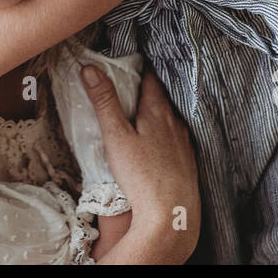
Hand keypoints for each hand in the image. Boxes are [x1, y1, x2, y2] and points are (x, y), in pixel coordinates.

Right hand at [82, 65, 199, 263]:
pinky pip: (177, 139)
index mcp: (158, 111)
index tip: (127, 62)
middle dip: (146, 90)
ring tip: (140, 114)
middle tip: (129, 86)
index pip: (150, 78)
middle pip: (161, 98)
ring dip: (156, 113)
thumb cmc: (142, 175)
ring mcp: (185, 144)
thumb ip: (104, 101)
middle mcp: (176, 123)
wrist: (172, 215)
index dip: (138, 68)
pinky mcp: (188, 163)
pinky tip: (156, 145)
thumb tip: (89, 68)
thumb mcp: (116, 136)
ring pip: (170, 119)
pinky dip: (165, 134)